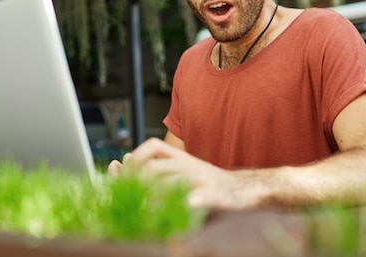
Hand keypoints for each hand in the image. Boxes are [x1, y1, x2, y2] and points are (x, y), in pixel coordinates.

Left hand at [109, 137, 256, 208]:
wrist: (244, 190)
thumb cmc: (208, 183)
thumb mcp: (180, 169)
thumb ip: (154, 165)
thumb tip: (122, 161)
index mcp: (181, 157)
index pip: (153, 146)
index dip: (135, 158)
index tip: (122, 173)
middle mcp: (190, 164)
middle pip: (154, 167)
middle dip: (135, 183)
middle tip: (126, 199)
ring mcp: (201, 179)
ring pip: (167, 184)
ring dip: (149, 199)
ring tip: (140, 212)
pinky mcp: (212, 196)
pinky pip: (189, 201)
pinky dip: (174, 209)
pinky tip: (164, 219)